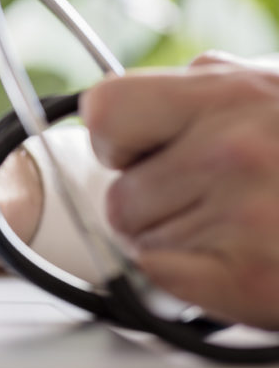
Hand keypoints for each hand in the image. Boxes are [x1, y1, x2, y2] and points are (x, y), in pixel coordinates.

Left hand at [81, 52, 278, 328]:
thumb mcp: (274, 87)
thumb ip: (200, 95)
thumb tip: (115, 114)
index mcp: (230, 92)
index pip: (106, 112)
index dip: (118, 139)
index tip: (138, 150)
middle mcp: (230, 151)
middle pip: (119, 194)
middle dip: (153, 203)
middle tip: (209, 200)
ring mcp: (242, 217)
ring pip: (140, 242)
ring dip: (176, 242)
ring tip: (240, 227)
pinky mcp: (249, 279)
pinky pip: (162, 279)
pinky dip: (189, 279)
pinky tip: (241, 259)